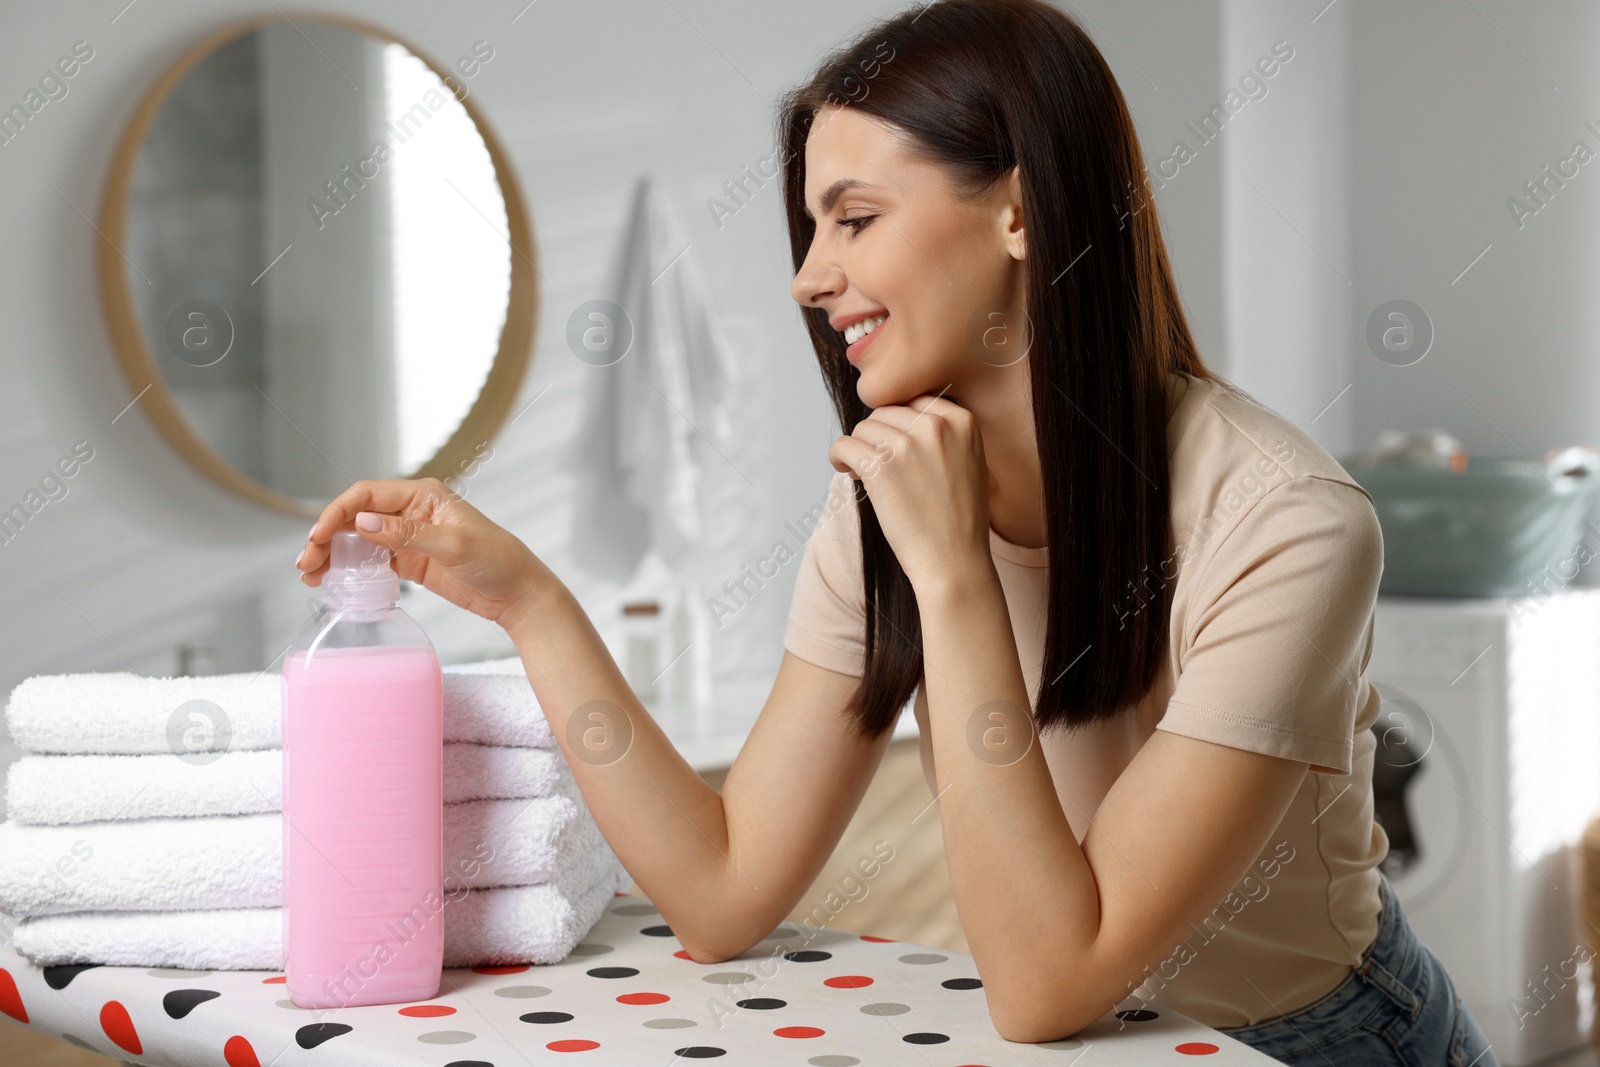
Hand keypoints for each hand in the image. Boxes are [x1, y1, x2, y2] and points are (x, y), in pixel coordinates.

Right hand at [295, 477, 558, 629]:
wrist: (519, 594)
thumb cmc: (498, 561)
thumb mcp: (454, 546)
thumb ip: (408, 534)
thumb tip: (364, 523)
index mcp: (424, 495)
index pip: (367, 495)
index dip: (337, 513)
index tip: (318, 537)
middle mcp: (412, 511)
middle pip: (356, 516)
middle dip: (327, 536)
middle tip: (306, 563)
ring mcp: (409, 536)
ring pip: (358, 538)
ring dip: (333, 553)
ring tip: (311, 575)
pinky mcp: (410, 560)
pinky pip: (371, 559)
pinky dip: (349, 567)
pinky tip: (333, 580)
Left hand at [827, 395, 992, 591]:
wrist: (954, 561)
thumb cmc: (959, 520)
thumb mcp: (969, 462)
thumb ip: (944, 434)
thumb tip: (899, 417)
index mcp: (961, 421)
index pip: (914, 400)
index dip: (899, 424)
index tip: (896, 447)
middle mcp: (936, 426)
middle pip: (885, 411)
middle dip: (877, 437)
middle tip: (879, 467)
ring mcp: (907, 445)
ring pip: (863, 427)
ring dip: (859, 449)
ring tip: (866, 474)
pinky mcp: (880, 467)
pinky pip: (844, 444)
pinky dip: (839, 457)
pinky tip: (848, 473)